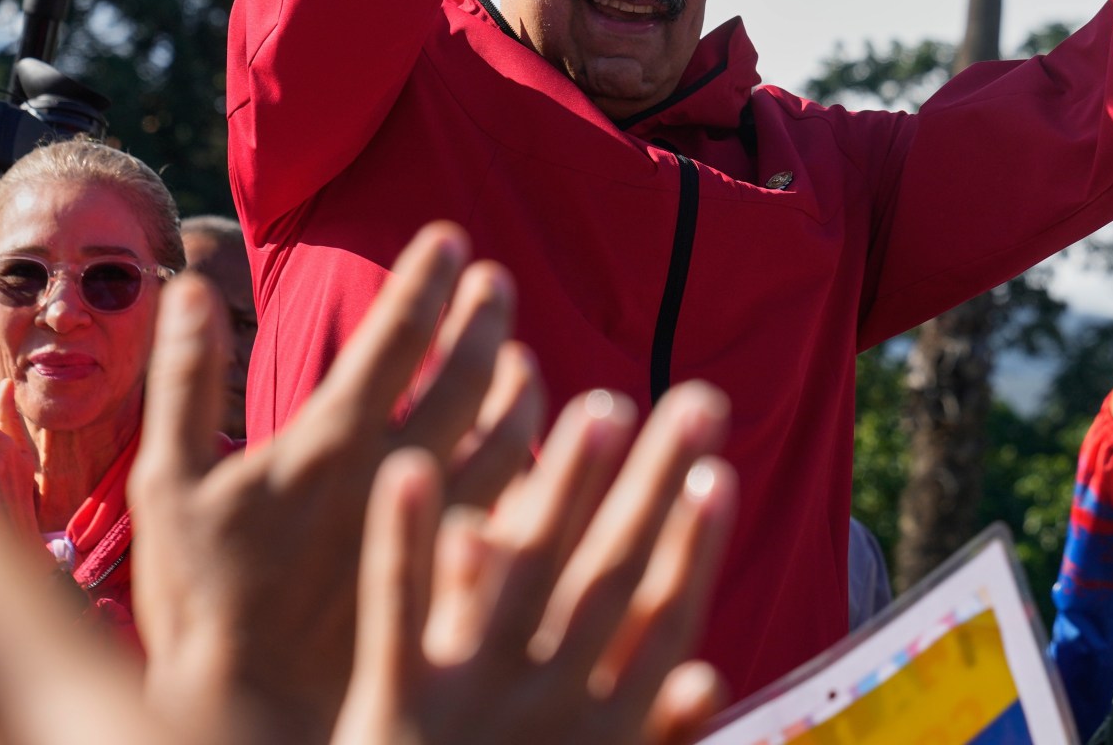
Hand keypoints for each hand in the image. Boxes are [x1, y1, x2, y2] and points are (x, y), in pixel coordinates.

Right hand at [133, 223, 546, 744]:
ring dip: (523, 389)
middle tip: (497, 283)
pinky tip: (538, 458)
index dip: (425, 279)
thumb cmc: (200, 601)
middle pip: (468, 374)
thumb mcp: (167, 486)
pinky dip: (535, 473)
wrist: (252, 713)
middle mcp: (398, 475)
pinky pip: (518, 509)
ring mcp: (439, 529)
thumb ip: (183, 382)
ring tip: (523, 362)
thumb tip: (192, 286)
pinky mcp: (463, 578)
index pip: (396, 334)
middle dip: (487, 318)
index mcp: (330, 440)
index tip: (449, 237)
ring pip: (510, 438)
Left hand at [332, 386, 735, 744]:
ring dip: (563, 490)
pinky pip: (399, 617)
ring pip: (528, 578)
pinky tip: (410, 468)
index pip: (663, 622)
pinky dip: (406, 544)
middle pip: (614, 578)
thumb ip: (651, 742)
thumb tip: (708, 679)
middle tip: (695, 401)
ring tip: (593, 406)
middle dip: (658, 489)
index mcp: (602, 731)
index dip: (696, 547)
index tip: (721, 473)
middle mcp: (551, 710)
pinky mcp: (391, 717)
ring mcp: (474, 709)